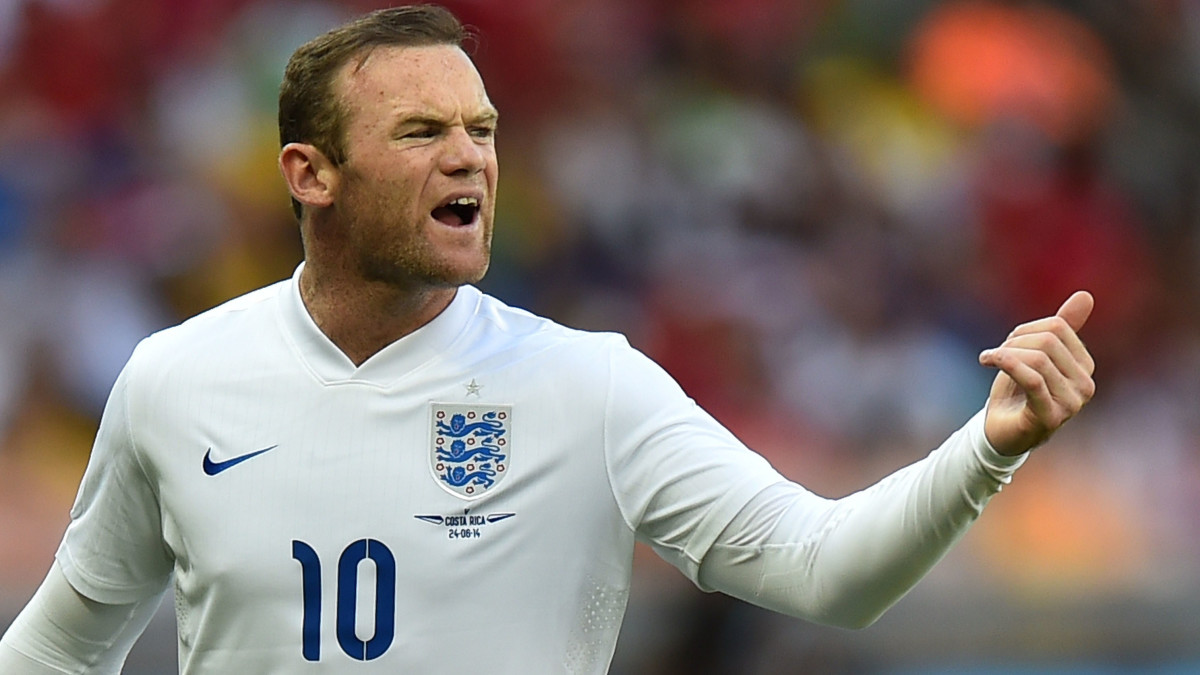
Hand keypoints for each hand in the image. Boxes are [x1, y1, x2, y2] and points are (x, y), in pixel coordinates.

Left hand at [978, 291, 1095, 455]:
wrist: (1001, 432)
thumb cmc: (1018, 391)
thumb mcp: (1036, 353)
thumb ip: (1061, 327)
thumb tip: (1086, 295)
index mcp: (1084, 366)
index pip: (1057, 327)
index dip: (1025, 330)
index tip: (1007, 344)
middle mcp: (1086, 385)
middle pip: (1047, 341)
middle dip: (1014, 342)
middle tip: (996, 354)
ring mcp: (1072, 404)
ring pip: (1037, 359)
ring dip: (1004, 354)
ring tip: (989, 359)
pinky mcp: (1051, 417)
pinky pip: (1032, 379)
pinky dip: (1006, 364)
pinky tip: (986, 360)